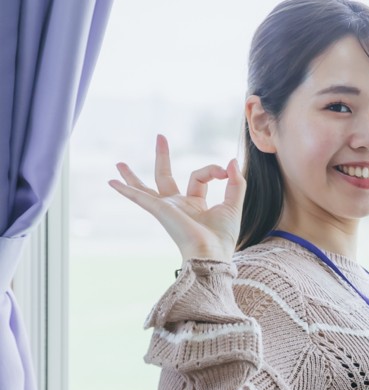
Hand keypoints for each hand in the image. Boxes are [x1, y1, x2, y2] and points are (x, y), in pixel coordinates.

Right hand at [108, 134, 245, 262]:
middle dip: (163, 156)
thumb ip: (236, 183)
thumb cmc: (222, 236)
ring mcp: (166, 208)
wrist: (212, 252)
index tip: (225, 172)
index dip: (213, 170)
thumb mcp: (233, 204)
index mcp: (194, 204)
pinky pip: (139, 197)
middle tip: (160, 136)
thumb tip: (231, 160)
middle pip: (166, 176)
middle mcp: (177, 205)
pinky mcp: (159, 209)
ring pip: (146, 187)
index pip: (199, 176)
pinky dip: (125, 189)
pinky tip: (111, 182)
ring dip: (132, 175)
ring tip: (119, 163)